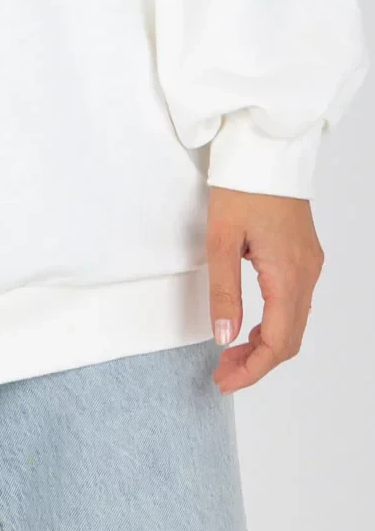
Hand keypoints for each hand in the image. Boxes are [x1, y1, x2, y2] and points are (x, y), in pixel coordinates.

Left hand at [206, 185, 324, 393]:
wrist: (266, 149)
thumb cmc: (241, 187)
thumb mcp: (220, 239)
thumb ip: (224, 292)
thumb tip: (224, 338)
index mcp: (288, 275)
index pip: (278, 343)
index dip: (253, 370)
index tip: (224, 381)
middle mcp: (307, 274)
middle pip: (290, 339)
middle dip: (257, 363)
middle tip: (222, 373)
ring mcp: (309, 265)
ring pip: (294, 323)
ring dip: (265, 344)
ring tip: (229, 354)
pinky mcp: (304, 255)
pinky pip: (294, 303)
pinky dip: (273, 323)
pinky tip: (249, 325)